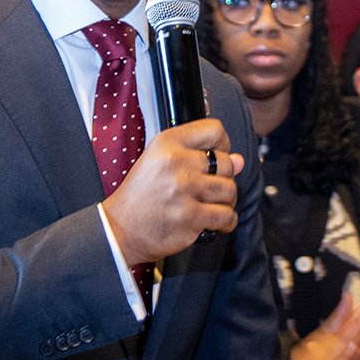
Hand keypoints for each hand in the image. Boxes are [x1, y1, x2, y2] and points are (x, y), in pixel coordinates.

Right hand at [101, 119, 242, 266]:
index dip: (223, 144)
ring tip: (209, 205)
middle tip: (208, 188)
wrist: (121, 229)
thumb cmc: (141, 196)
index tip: (219, 156)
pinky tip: (213, 221)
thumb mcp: (159, 161)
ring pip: (230, 190)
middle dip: (223, 178)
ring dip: (225, 201)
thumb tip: (239, 159)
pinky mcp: (191, 217)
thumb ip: (198, 154)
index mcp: (168, 143)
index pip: (215, 130)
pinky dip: (225, 221)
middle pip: (227, 163)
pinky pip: (227, 216)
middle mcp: (177, 162)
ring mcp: (185, 190)